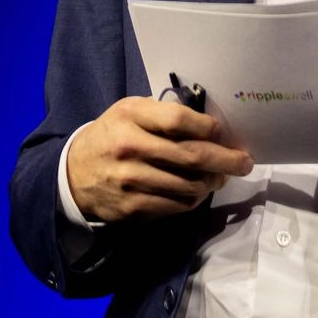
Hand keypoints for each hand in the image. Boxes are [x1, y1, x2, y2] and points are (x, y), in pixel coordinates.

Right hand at [67, 96, 254, 221]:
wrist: (72, 173)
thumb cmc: (112, 134)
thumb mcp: (130, 111)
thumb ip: (163, 114)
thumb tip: (209, 126)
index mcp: (131, 115)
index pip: (179, 120)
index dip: (208, 128)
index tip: (223, 133)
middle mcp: (130, 146)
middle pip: (190, 155)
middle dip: (225, 160)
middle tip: (244, 162)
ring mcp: (130, 179)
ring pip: (187, 184)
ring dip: (212, 182)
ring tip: (221, 178)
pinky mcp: (131, 206)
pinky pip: (174, 205)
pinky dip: (193, 199)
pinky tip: (198, 192)